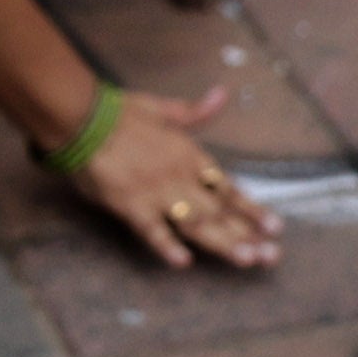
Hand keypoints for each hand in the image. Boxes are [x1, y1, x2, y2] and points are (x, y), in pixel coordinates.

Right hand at [74, 84, 279, 269]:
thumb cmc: (119, 113)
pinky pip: (151, 230)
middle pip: (218, 211)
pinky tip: (183, 262)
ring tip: (247, 259)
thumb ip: (194, 111)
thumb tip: (223, 94)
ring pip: (195, 222)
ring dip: (222, 242)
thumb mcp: (162, 108)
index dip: (251, 208)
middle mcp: (179, 177)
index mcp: (188, 155)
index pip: (227, 187)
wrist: (82, 118)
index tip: (275, 228)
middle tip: (272, 256)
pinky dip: (166, 246)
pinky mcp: (130, 205)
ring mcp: (156, 193)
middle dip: (246, 234)